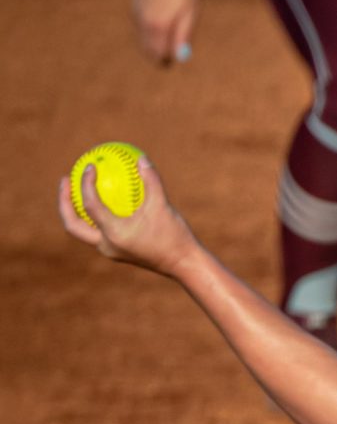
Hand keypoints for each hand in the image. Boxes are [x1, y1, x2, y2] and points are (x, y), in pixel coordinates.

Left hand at [57, 151, 198, 277]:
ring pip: (83, 230)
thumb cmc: (175, 235)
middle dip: (64, 202)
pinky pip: (97, 231)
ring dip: (75, 210)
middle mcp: (108, 245)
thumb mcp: (163, 205)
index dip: (86, 183)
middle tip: (65, 179)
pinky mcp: (118, 251)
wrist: (184, 264)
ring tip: (76, 189)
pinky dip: (93, 216)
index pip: (90, 205)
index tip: (90, 166)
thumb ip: (151, 181)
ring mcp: (111, 250)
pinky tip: (101, 201)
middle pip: (73, 224)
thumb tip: (142, 158)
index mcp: (115, 233)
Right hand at [133, 0, 198, 64]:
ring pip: (143, 36)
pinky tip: (161, 15)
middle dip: (157, 53)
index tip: (171, 62)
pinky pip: (141, 24)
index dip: (165, 60)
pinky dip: (149, 27)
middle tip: (168, 56)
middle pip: (146, 48)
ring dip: (154, 39)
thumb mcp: (190, 16)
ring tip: (170, 26)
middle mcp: (143, 19)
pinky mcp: (135, 3)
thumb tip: (178, 57)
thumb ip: (182, 36)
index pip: (158, 54)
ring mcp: (137, 10)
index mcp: (158, 25)